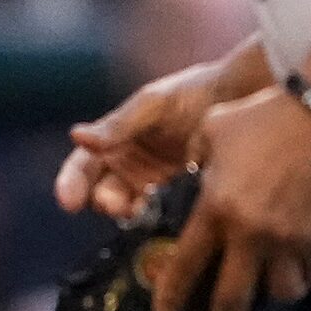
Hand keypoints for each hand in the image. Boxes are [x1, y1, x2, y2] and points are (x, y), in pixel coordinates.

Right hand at [58, 59, 233, 221]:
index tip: (69, 201)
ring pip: (133, 209)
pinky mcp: (183, 197)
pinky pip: (166, 214)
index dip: (71, 185)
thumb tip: (77, 136)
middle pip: (104, 194)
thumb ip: (120, 124)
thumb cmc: (192, 91)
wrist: (241, 96)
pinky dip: (162, 219)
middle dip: (106, 203)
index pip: (83, 169)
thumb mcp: (154, 103)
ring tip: (141, 211)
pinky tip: (166, 218)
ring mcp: (155, 185)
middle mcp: (129, 168)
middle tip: (115, 205)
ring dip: (132, 214)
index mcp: (114, 143)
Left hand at [151, 84, 310, 310]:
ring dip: (274, 296)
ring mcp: (289, 239)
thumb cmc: (268, 114)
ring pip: (280, 291)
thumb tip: (191, 169)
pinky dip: (309, 276)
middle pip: (231, 300)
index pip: (186, 265)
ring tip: (273, 296)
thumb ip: (198, 157)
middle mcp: (249, 234)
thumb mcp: (216, 128)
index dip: (172, 295)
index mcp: (215, 209)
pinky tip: (309, 271)